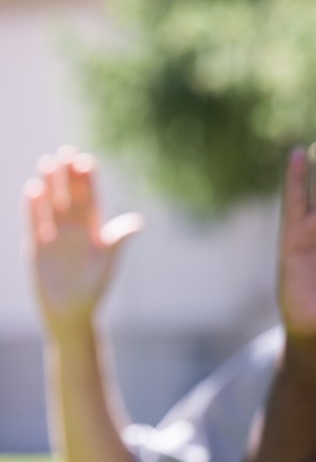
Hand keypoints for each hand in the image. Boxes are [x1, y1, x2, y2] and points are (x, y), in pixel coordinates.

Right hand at [25, 147, 142, 330]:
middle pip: (70, 197)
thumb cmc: (94, 286)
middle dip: (68, 176)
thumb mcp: (107, 261)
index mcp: (93, 230)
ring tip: (47, 163)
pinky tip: (33, 189)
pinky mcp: (38, 247)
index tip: (87, 160)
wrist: (72, 310)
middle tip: (66, 151)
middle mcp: (74, 229)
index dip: (88, 181)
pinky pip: (35, 223)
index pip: (90, 200)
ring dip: (49, 186)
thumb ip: (118, 240)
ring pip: (51, 205)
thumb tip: (137, 222)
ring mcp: (54, 236)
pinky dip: (34, 208)